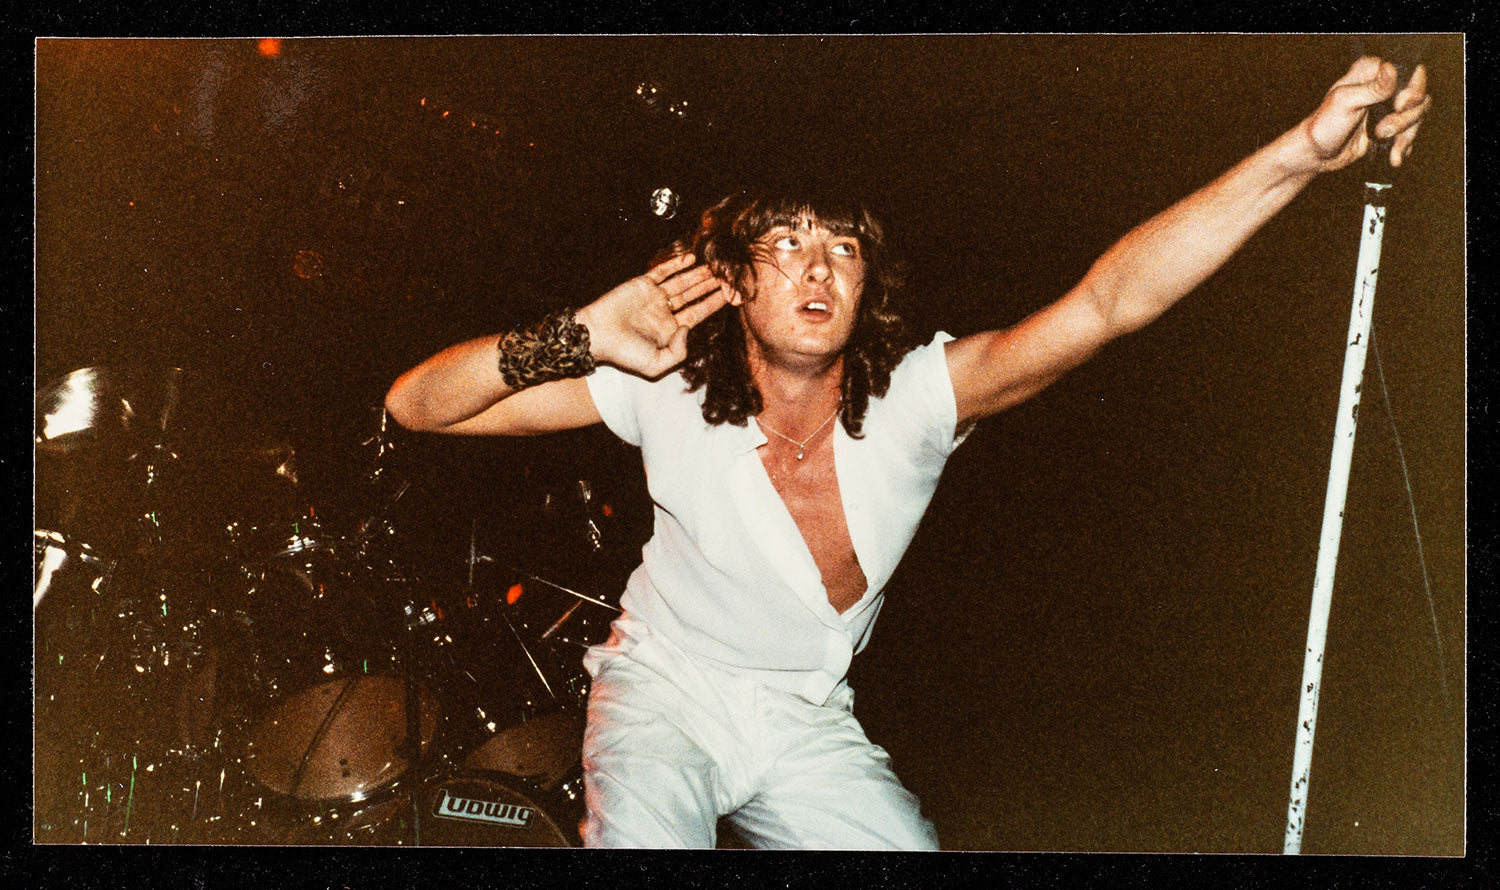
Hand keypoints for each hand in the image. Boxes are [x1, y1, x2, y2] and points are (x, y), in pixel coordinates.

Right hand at [575, 252, 729, 377]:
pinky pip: (662, 272)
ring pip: (681, 282)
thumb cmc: (623, 353)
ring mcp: (653, 297)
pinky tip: (692, 259)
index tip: (731, 295)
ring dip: (698, 274)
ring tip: (715, 267)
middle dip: (710, 286)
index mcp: (669, 330)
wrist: (596, 335)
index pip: (697, 314)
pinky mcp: (641, 284)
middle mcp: (664, 312)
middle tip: (728, 276)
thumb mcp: (656, 364)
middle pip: (693, 296)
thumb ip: (678, 352)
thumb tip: (688, 330)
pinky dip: (676, 264)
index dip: (714, 304)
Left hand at [1301, 56, 1430, 171]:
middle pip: (1419, 96)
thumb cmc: (1324, 126)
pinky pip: (1412, 132)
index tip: (1397, 106)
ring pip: (1418, 115)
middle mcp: (1384, 86)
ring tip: (1380, 140)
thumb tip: (1391, 69)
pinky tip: (1393, 156)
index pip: (1411, 71)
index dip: (1411, 90)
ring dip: (1405, 134)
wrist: (1317, 154)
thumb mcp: (1345, 102)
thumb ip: (1371, 88)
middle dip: (1405, 118)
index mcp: (1371, 72)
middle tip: (1381, 130)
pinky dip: (1404, 146)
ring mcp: (1390, 106)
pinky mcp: (1393, 125)